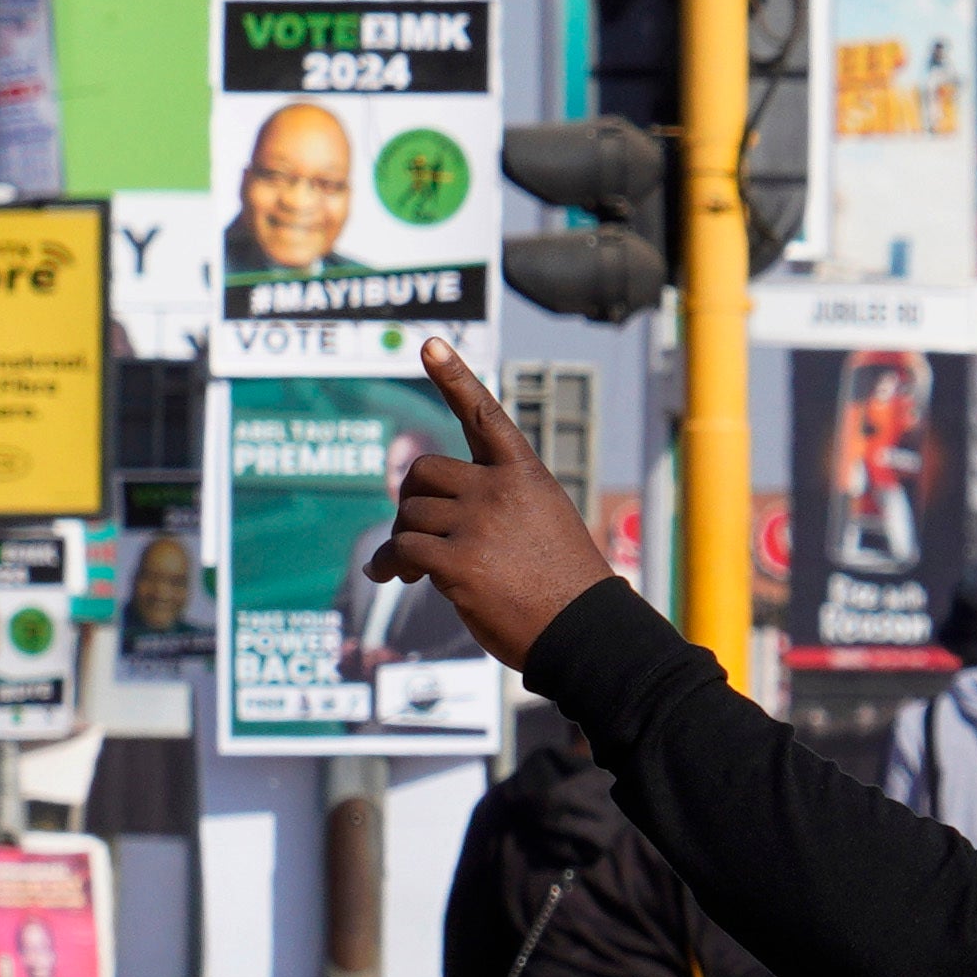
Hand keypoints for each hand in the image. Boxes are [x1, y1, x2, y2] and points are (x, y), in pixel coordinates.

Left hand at [374, 340, 617, 668]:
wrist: (584, 630)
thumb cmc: (562, 586)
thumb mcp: (542, 524)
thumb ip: (494, 507)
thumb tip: (416, 527)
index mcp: (524, 475)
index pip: (484, 415)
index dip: (454, 377)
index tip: (429, 345)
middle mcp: (499, 490)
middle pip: (423, 472)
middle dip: (410, 500)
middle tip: (414, 531)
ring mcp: (479, 523)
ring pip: (410, 515)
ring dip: (402, 542)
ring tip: (412, 569)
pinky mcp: (459, 562)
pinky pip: (404, 549)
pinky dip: (392, 563)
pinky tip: (395, 577)